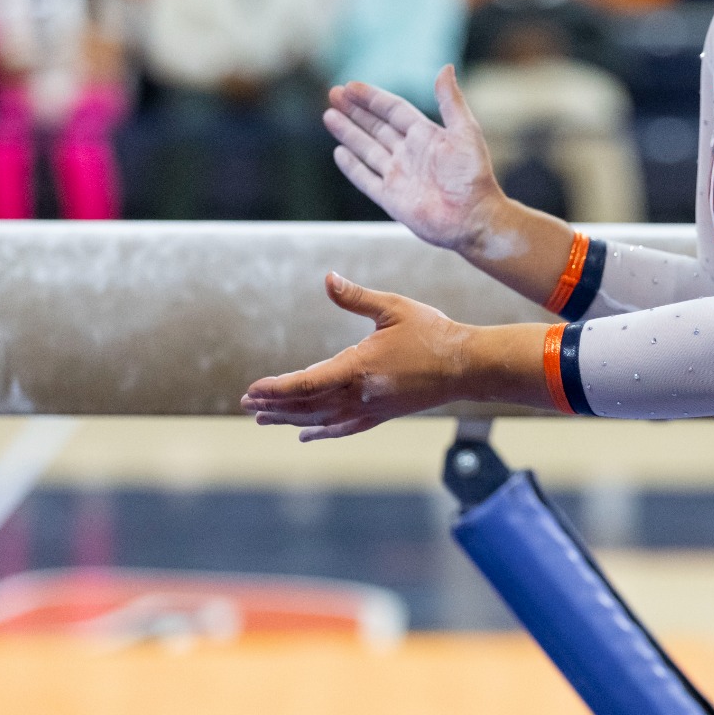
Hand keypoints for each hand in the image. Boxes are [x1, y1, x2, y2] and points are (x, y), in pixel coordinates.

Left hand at [242, 274, 480, 439]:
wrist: (466, 366)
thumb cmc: (432, 332)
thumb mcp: (394, 307)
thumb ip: (356, 297)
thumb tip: (327, 279)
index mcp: (358, 367)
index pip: (305, 384)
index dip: (275, 389)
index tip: (251, 390)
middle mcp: (360, 394)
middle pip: (306, 406)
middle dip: (274, 406)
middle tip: (247, 405)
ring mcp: (371, 409)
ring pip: (320, 420)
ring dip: (289, 419)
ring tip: (264, 419)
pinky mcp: (382, 416)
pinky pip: (343, 429)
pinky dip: (320, 433)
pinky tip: (305, 435)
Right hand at [325, 65, 501, 251]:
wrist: (473, 217)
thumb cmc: (473, 175)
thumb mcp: (465, 131)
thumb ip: (451, 101)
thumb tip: (446, 67)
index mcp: (426, 135)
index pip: (394, 110)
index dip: (373, 98)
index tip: (351, 86)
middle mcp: (410, 153)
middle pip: (376, 126)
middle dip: (355, 110)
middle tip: (332, 93)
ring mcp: (399, 175)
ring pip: (367, 149)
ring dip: (348, 133)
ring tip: (328, 115)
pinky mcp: (391, 198)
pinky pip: (366, 179)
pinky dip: (352, 166)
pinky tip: (340, 152)